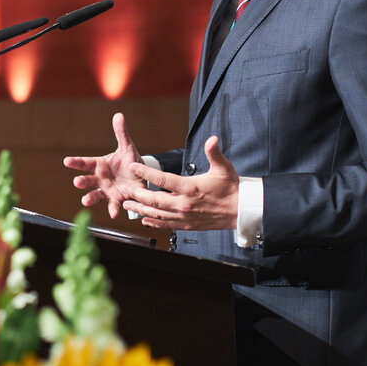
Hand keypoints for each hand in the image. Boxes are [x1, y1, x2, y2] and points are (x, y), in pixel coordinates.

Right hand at [63, 112, 143, 218]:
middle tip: (77, 182)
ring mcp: (106, 190)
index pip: (84, 163)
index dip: (75, 162)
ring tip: (85, 201)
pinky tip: (113, 214)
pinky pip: (113, 205)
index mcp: (99, 165)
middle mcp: (99, 179)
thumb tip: (118, 115)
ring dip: (89, 198)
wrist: (140, 176)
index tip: (66, 161)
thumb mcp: (127, 147)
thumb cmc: (130, 161)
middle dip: (82, 181)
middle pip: (87, 180)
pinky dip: (113, 210)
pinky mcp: (117, 199)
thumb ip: (121, 133)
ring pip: (95, 195)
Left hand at [122, 136, 239, 230]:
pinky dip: (153, 223)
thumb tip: (212, 139)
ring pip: (157, 214)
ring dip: (141, 210)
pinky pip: (166, 225)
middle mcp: (184, 204)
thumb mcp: (223, 167)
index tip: (134, 167)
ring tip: (128, 205)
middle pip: (154, 200)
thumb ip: (214, 153)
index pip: (162, 179)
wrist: (240, 210)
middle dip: (138, 196)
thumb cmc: (231, 188)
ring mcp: (184, 216)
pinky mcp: (187, 225)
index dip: (146, 173)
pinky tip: (145, 220)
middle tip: (126, 191)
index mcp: (190, 187)